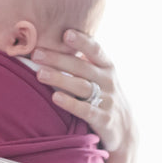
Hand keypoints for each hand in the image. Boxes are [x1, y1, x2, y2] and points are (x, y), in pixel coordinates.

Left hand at [34, 30, 133, 153]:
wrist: (125, 129)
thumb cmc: (104, 95)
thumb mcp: (100, 76)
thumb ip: (83, 62)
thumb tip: (54, 42)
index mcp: (106, 67)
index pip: (95, 50)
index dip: (82, 41)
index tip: (66, 33)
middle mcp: (108, 81)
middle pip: (82, 68)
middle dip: (58, 59)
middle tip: (36, 54)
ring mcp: (107, 100)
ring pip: (82, 87)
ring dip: (60, 79)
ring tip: (40, 74)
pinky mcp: (103, 119)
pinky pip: (86, 110)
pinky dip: (70, 103)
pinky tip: (55, 97)